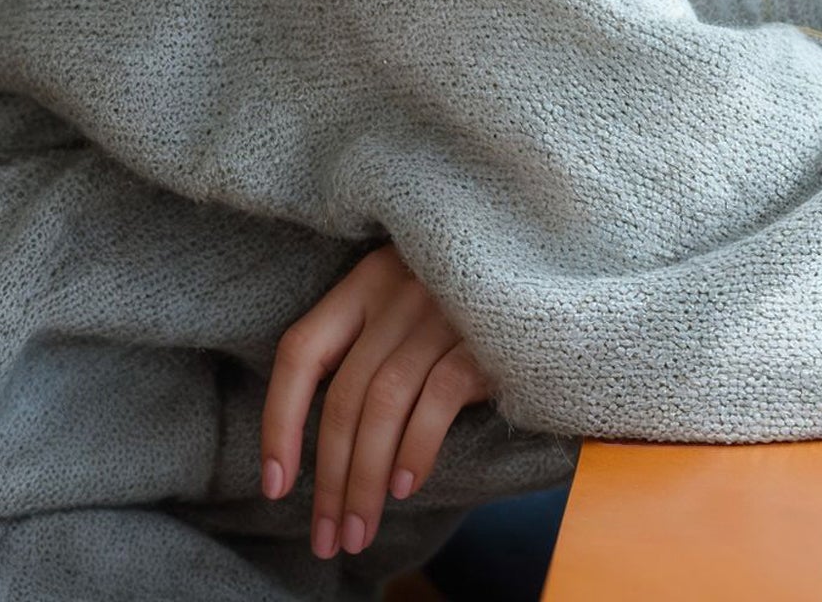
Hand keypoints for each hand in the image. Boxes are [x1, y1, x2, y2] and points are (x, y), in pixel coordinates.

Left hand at [259, 244, 497, 562]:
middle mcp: (395, 292)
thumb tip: (328, 451)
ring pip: (383, 404)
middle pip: (344, 394)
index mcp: (363, 284)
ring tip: (360, 528)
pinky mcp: (483, 337)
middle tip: (328, 537)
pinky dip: (415, 448)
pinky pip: (437, 399)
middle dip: (330, 477)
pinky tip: (403, 488)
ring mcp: (439, 311)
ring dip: (365, 478)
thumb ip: (365, 355)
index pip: (300, 352)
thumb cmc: (465, 314)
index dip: (279, 421)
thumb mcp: (403, 312)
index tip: (275, 485)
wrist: (546, 286)